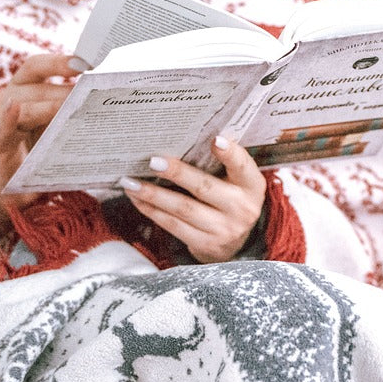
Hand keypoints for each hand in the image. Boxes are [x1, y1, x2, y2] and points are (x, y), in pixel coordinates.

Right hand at [0, 53, 82, 235]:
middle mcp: (10, 98)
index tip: (87, 60)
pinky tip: (14, 108)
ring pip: (20, 100)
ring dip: (46, 101)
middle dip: (63, 85)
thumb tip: (111, 94)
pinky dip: (7, 117)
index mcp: (27, 90)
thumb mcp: (65, 131)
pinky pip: (0, 127)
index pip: (40, 66)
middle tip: (90, 88)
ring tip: (69, 104)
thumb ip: (78, 112)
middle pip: (35, 81)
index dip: (60, 61)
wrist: (25, 196)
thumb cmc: (49, 158)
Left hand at [119, 136, 265, 263]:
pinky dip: (152, 210)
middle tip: (153, 161)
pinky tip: (137, 199)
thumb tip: (186, 137)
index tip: (215, 139)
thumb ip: (223, 163)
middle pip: (205, 188)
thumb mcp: (238, 182)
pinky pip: (173, 226)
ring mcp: (222, 229)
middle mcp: (241, 208)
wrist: (236, 244)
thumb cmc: (231, 200)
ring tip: (131, 182)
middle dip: (177, 173)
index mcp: (251, 186)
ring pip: (183, 209)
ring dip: (153, 194)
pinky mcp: (204, 244)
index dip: (230, 154)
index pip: (243, 167)